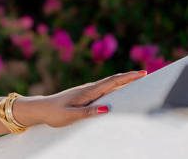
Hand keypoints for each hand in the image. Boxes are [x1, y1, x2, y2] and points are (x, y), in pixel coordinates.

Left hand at [29, 70, 146, 127]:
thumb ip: (88, 112)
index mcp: (88, 91)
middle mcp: (89, 89)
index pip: (112, 82)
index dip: (127, 77)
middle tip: (146, 74)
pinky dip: (115, 88)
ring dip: (124, 82)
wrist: (41, 109)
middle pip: (113, 81)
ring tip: (139, 81)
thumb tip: (106, 108)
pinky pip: (104, 90)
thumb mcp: (71, 115)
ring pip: (109, 85)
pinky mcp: (85, 96)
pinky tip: (120, 91)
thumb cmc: (55, 113)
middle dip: (129, 77)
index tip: (142, 73)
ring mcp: (87, 91)